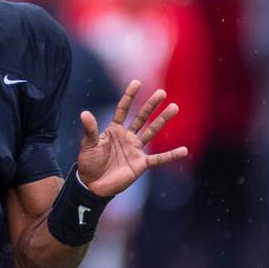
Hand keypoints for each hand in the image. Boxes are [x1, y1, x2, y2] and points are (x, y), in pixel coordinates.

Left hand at [76, 79, 187, 196]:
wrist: (92, 185)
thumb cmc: (88, 163)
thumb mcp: (88, 145)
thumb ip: (90, 130)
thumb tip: (84, 113)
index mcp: (114, 130)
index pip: (123, 109)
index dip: (129, 96)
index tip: (137, 82)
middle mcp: (127, 137)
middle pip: (141, 117)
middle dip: (151, 105)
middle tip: (162, 92)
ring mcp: (135, 149)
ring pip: (152, 132)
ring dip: (162, 120)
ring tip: (174, 107)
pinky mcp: (141, 164)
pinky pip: (159, 159)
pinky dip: (171, 155)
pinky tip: (184, 150)